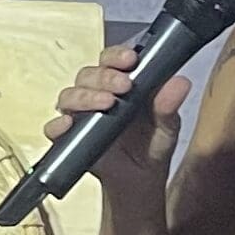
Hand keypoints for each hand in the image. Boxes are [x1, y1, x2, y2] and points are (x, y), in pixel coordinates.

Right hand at [46, 43, 194, 203]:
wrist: (141, 180)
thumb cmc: (152, 145)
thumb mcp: (168, 125)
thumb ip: (169, 105)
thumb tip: (180, 83)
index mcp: (120, 83)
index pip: (110, 60)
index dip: (116, 55)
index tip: (130, 59)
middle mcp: (96, 94)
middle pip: (88, 74)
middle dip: (104, 76)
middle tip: (124, 86)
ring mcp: (80, 116)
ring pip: (69, 95)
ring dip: (84, 96)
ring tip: (106, 104)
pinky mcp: (68, 139)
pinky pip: (53, 128)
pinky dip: (57, 124)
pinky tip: (69, 124)